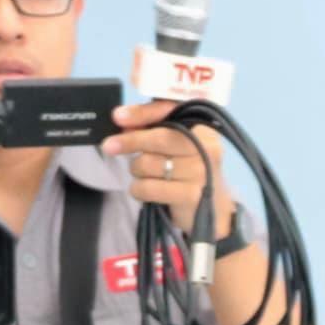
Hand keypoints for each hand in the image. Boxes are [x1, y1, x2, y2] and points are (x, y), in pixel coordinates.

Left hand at [104, 100, 235, 243]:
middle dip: (130, 142)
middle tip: (109, 145)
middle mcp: (206, 147)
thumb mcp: (177, 147)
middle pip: (158, 138)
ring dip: (137, 171)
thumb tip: (123, 121)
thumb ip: (152, 130)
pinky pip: (149, 187)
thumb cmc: (189, 173)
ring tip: (145, 175)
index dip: (142, 113)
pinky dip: (138, 189)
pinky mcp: (191, 195)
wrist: (215, 211)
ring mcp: (201, 172)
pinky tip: (143, 190)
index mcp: (204, 128)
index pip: (170, 112)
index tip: (118, 116)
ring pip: (149, 164)